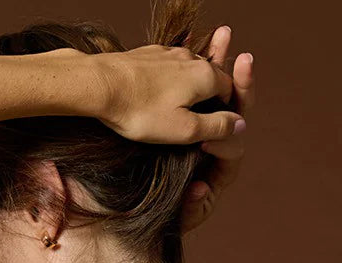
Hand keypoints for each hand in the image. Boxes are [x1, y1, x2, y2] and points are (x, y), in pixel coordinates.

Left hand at [94, 30, 245, 149]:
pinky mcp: (149, 54)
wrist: (101, 85)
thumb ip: (216, 127)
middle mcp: (191, 58)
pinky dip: (170, 82)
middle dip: (211, 98)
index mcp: (205, 76)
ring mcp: (169, 53)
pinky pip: (169, 69)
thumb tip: (240, 125)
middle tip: (198, 121)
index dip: (227, 111)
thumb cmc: (141, 111)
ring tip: (178, 110)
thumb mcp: (184, 130)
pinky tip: (157, 97)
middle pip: (212, 78)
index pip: (230, 91)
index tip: (216, 129)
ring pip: (190, 71)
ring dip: (190, 89)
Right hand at [179, 27, 253, 232]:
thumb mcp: (183, 216)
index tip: (206, 142)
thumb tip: (202, 188)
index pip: (233, 151)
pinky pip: (205, 87)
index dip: (223, 144)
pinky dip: (204, 64)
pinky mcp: (197, 116)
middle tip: (244, 61)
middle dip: (242, 87)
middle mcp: (222, 144)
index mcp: (224, 168)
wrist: (152, 209)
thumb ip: (194, 205)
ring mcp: (211, 127)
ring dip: (223, 63)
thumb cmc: (171, 217)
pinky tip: (203, 41)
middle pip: (238, 112)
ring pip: (223, 93)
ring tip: (224, 36)